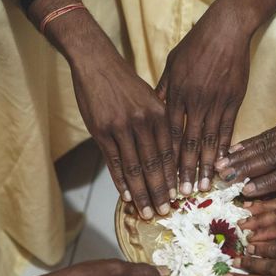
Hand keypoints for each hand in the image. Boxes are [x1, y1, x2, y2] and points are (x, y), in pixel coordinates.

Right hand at [70, 34, 175, 219]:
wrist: (97, 63)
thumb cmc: (126, 83)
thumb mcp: (150, 98)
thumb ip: (160, 124)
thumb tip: (167, 154)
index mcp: (160, 114)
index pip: (169, 153)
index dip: (173, 177)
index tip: (178, 196)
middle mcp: (143, 121)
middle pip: (154, 164)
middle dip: (160, 191)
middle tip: (164, 212)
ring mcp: (121, 127)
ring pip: (134, 167)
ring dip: (141, 193)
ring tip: (146, 212)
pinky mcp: (101, 131)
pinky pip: (114, 162)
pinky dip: (120, 182)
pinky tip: (126, 196)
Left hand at [156, 4, 251, 193]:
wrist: (226, 29)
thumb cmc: (195, 46)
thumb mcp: (172, 65)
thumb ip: (163, 91)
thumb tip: (153, 112)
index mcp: (176, 94)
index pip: (167, 133)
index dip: (164, 158)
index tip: (161, 176)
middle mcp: (194, 102)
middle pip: (187, 143)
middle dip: (183, 171)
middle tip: (180, 194)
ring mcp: (216, 102)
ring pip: (208, 141)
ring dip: (204, 166)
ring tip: (202, 186)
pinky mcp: (234, 101)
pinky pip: (228, 130)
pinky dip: (225, 149)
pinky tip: (222, 165)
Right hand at [215, 90, 275, 197]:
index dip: (267, 182)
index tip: (247, 191)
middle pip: (271, 157)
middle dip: (245, 168)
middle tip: (224, 177)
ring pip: (264, 144)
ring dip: (240, 155)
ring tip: (221, 164)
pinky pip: (267, 134)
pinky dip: (249, 142)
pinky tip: (234, 148)